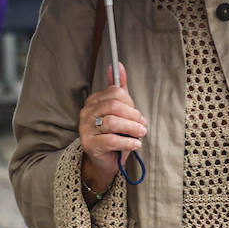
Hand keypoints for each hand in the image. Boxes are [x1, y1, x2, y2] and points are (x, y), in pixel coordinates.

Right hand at [78, 62, 145, 190]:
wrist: (103, 161)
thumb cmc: (113, 135)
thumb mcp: (118, 112)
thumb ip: (118, 89)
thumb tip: (118, 65)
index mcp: (93, 101)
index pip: (114, 93)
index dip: (130, 103)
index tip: (137, 114)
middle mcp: (86, 113)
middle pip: (114, 107)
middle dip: (133, 116)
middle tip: (142, 125)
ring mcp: (85, 128)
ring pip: (112, 122)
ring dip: (132, 128)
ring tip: (141, 134)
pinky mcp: (89, 144)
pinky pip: (111, 140)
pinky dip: (127, 142)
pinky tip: (135, 144)